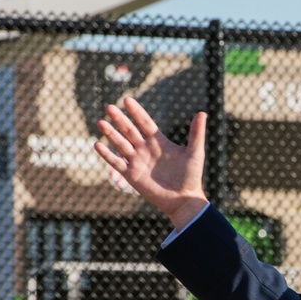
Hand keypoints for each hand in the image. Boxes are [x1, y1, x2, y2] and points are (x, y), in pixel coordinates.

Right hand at [94, 96, 208, 230]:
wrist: (184, 199)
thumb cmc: (191, 177)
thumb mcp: (195, 153)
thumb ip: (196, 133)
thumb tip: (203, 113)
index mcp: (159, 142)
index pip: (145, 123)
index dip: (136, 112)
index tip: (127, 100)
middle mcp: (146, 149)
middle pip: (129, 131)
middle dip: (120, 119)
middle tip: (109, 107)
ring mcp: (137, 161)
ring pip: (120, 144)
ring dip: (110, 134)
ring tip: (101, 122)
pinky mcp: (132, 175)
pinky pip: (116, 163)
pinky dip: (107, 155)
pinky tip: (97, 145)